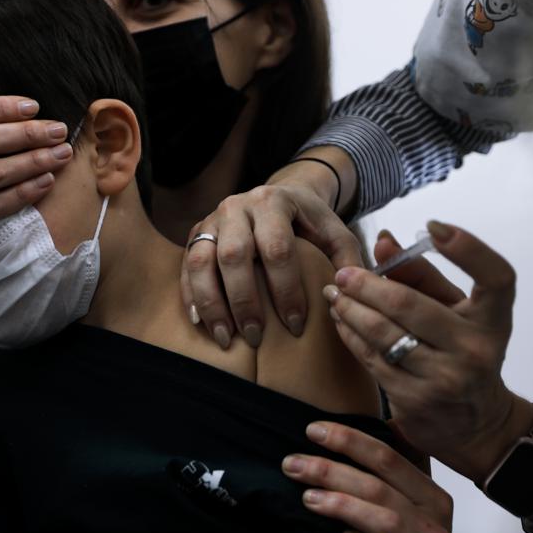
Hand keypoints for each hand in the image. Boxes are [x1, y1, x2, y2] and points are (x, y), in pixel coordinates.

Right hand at [180, 148, 361, 348]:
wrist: (277, 195)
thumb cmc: (307, 221)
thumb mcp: (334, 232)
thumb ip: (346, 259)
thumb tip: (344, 292)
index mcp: (273, 202)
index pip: (277, 249)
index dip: (285, 290)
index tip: (294, 325)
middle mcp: (237, 207)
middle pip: (234, 255)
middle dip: (244, 301)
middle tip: (256, 336)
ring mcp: (212, 220)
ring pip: (202, 261)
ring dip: (211, 303)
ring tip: (225, 337)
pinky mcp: (196, 234)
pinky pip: (186, 266)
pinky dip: (190, 295)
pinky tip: (200, 322)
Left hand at [283, 422, 456, 532]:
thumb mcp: (412, 508)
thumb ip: (394, 473)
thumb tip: (378, 424)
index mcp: (430, 497)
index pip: (388, 459)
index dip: (350, 441)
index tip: (312, 430)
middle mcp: (433, 525)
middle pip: (380, 489)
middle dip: (332, 472)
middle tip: (292, 465)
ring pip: (387, 524)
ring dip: (345, 507)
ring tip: (308, 499)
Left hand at [323, 222, 532, 481]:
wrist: (475, 425)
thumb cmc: (461, 352)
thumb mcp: (456, 313)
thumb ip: (422, 276)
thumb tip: (383, 240)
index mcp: (493, 320)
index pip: (496, 277)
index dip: (468, 248)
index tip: (434, 226)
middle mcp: (474, 349)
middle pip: (409, 305)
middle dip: (367, 285)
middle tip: (343, 273)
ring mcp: (444, 378)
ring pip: (382, 333)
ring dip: (350, 309)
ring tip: (334, 293)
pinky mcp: (414, 399)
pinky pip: (371, 358)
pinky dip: (350, 334)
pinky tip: (340, 319)